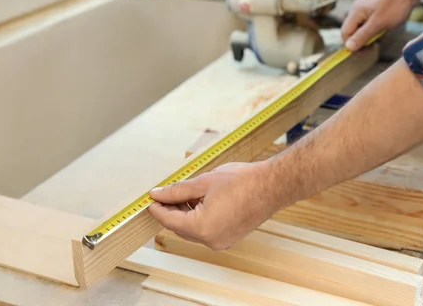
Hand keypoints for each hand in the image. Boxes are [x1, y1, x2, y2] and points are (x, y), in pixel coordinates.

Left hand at [147, 161, 275, 250]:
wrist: (272, 186)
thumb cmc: (242, 181)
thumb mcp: (203, 182)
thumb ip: (177, 191)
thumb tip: (158, 194)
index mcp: (202, 227)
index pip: (169, 220)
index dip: (158, 208)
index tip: (151, 198)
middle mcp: (211, 240)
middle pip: (180, 227)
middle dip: (171, 210)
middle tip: (165, 192)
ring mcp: (222, 241)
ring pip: (192, 229)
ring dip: (184, 213)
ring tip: (183, 193)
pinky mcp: (229, 238)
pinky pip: (205, 230)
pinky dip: (198, 217)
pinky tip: (198, 201)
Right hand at [341, 0, 418, 50]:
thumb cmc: (395, 5)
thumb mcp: (378, 24)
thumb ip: (362, 36)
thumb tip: (348, 47)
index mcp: (355, 12)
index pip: (345, 33)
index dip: (351, 45)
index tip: (363, 52)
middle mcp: (357, 10)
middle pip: (352, 31)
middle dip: (361, 41)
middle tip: (373, 46)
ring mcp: (365, 9)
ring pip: (360, 29)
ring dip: (369, 36)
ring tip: (381, 36)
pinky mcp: (373, 10)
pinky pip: (368, 24)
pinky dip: (374, 30)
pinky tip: (384, 30)